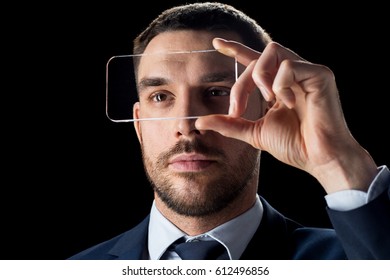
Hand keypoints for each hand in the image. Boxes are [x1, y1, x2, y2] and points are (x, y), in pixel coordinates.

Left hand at [195, 38, 377, 192]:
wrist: (318, 159)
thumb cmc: (294, 146)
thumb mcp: (254, 133)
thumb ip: (230, 124)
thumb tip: (199, 122)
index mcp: (278, 86)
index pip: (255, 61)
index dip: (236, 49)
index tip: (216, 43)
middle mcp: (292, 75)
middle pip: (257, 59)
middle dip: (240, 84)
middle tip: (237, 111)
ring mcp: (307, 72)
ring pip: (272, 51)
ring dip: (260, 76)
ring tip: (267, 101)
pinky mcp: (320, 74)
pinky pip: (289, 65)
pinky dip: (281, 84)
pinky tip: (289, 104)